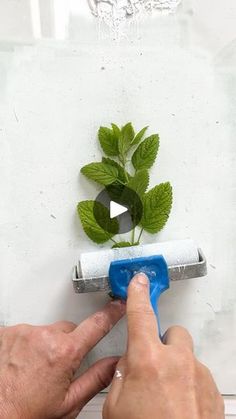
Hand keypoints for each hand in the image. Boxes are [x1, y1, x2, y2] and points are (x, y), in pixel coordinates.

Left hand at [0, 300, 124, 418]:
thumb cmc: (25, 413)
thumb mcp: (68, 404)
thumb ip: (96, 379)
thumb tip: (115, 364)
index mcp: (65, 353)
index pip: (97, 325)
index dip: (111, 313)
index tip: (118, 304)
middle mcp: (44, 337)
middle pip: (68, 329)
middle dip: (69, 343)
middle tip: (58, 367)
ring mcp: (23, 332)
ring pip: (45, 331)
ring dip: (45, 344)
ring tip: (35, 368)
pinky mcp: (7, 332)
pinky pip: (25, 332)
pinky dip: (26, 344)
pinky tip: (21, 362)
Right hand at [103, 274, 223, 418]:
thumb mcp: (116, 407)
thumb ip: (121, 377)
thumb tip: (129, 365)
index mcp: (148, 360)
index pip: (141, 314)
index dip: (139, 294)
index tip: (140, 280)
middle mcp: (177, 361)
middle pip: (172, 333)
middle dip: (162, 343)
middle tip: (152, 365)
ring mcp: (199, 375)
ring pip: (186, 356)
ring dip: (176, 367)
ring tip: (165, 396)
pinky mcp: (213, 391)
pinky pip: (199, 375)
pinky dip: (190, 384)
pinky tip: (179, 407)